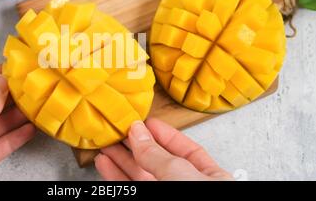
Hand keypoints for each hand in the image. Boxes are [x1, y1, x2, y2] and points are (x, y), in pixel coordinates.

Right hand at [95, 119, 232, 180]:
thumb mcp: (182, 176)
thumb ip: (157, 155)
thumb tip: (138, 132)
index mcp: (209, 178)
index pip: (185, 150)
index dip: (163, 135)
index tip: (144, 122)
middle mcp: (185, 188)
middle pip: (157, 161)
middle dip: (136, 145)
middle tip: (118, 130)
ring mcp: (164, 199)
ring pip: (139, 176)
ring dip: (121, 160)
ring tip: (106, 145)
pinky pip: (130, 189)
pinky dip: (116, 177)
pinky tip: (107, 165)